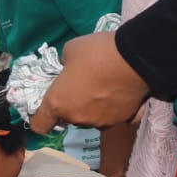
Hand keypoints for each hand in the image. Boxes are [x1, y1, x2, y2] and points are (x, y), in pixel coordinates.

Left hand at [30, 31, 150, 133]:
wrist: (137, 56)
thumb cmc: (97, 52)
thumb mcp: (70, 50)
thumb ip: (65, 64)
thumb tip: (70, 68)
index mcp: (58, 104)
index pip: (40, 125)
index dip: (41, 119)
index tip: (47, 109)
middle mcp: (78, 118)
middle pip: (69, 119)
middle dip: (72, 107)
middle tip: (82, 87)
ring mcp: (102, 121)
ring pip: (92, 119)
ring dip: (94, 109)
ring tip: (105, 88)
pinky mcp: (125, 120)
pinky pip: (116, 117)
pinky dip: (116, 109)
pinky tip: (122, 94)